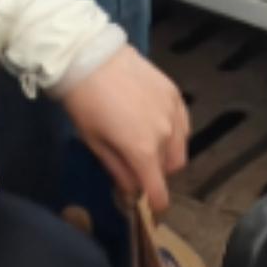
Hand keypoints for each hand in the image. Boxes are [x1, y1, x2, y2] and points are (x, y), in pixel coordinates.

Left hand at [57, 45, 188, 220]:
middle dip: (157, 174)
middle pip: (172, 169)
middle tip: (138, 166)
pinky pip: (183, 124)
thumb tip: (132, 191)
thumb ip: (118, 170)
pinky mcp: (175, 94)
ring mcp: (173, 112)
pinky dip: (174, 132)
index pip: (159, 190)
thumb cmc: (84, 103)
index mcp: (142, 150)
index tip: (153, 211)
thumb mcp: (94, 143)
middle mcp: (165, 134)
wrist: (88, 56)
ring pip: (180, 147)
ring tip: (147, 143)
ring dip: (167, 153)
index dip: (156, 205)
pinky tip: (157, 124)